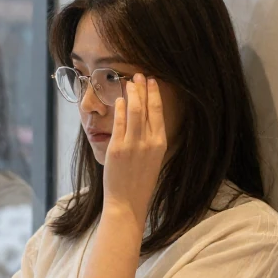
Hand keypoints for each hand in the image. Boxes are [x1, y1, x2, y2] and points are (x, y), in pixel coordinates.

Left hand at [103, 74, 166, 224]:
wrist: (127, 203)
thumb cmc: (139, 183)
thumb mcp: (153, 160)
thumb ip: (151, 140)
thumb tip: (146, 120)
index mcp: (160, 143)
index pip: (159, 112)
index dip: (155, 94)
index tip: (153, 81)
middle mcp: (149, 141)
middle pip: (146, 107)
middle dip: (142, 88)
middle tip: (139, 74)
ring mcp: (132, 144)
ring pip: (133, 110)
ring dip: (131, 93)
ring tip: (128, 82)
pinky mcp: (117, 148)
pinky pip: (118, 122)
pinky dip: (119, 108)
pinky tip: (118, 99)